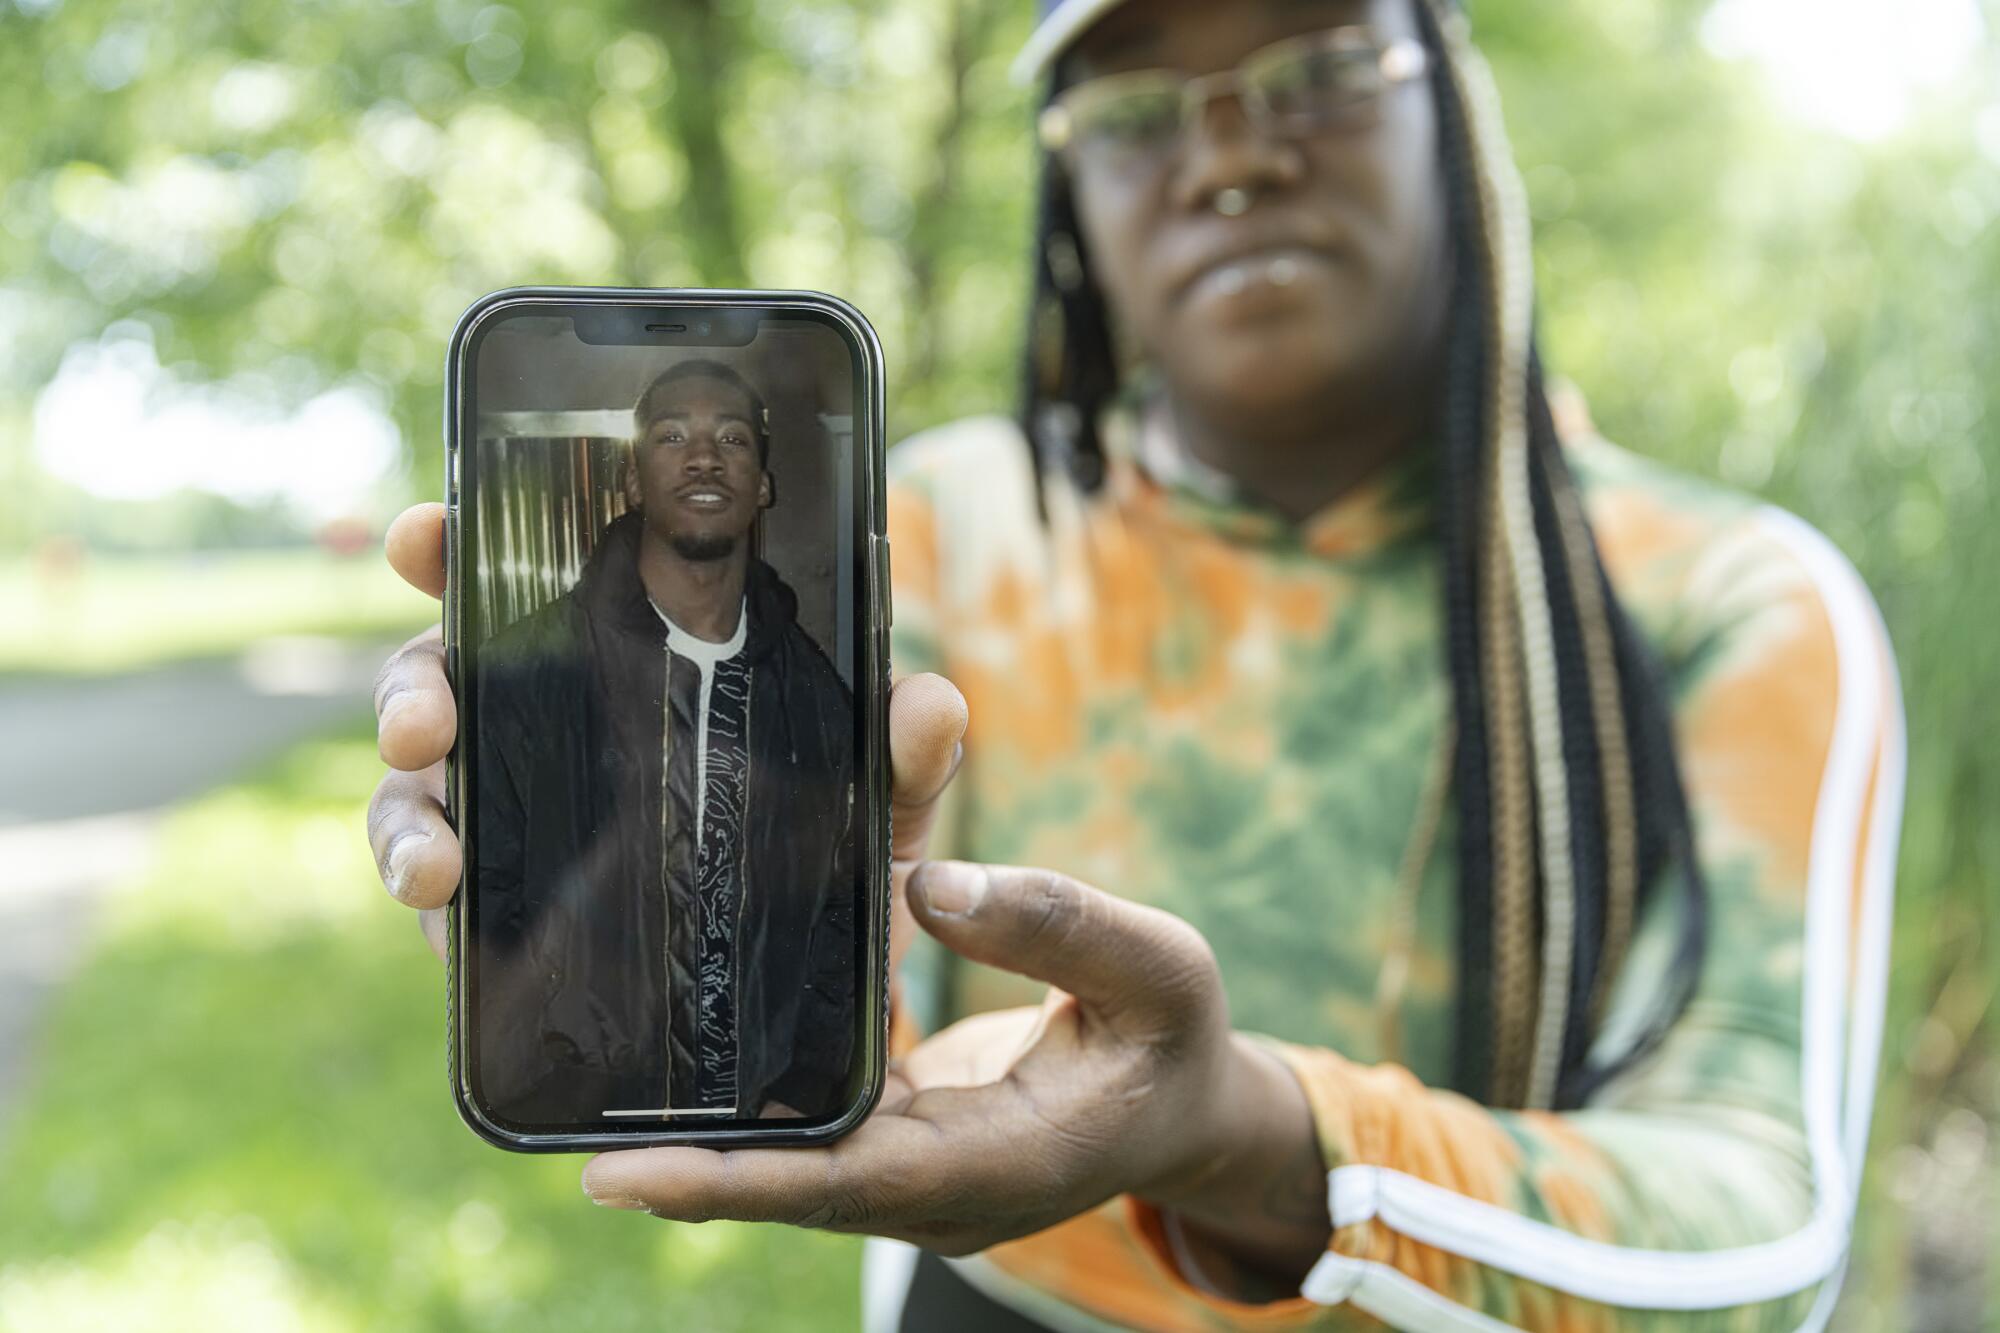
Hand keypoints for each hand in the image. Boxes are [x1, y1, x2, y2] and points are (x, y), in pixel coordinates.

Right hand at [364, 502, 967, 970]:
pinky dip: (430, 900)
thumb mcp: (878, 808)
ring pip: (420, 785)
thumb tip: (928, 700)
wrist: (813, 1003)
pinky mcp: (505, 904)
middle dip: (412, 687)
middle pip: (446, 671)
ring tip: (439, 865)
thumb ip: (903, 756)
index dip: (464, 545)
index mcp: (629, 658)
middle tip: (422, 723)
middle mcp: (555, 719)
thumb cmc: (834, 865)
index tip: (428, 537)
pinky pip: (441, 889)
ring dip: (405, 815)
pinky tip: (447, 920)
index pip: (530, 578)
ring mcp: (519, 809)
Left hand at [579, 862, 1331, 1280]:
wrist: (1187, 1112)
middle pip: (783, 1178)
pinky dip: (756, 1085)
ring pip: (786, 1152)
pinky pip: (812, 1119)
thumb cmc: (1176, 1042)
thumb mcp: (1161, 968)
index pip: (847, 1186)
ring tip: (578, 1078)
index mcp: (999, 1165)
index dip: (732, 1183)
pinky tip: (686, 1029)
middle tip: (552, 1108)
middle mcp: (935, 1189)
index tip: (618, 1178)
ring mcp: (910, 1174)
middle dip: (675, 1156)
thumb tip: (929, 885)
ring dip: (700, 1125)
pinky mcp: (897, 1139)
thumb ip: (1056, 922)